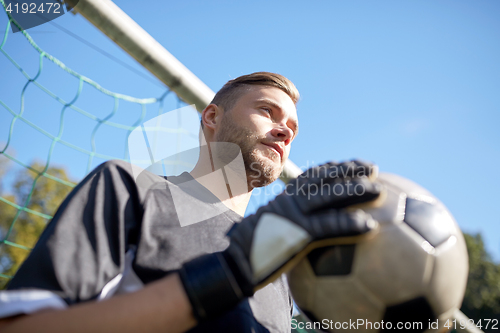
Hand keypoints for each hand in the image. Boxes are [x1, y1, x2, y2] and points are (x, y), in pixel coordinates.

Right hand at [179, 160, 381, 320]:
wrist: (235, 262)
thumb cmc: (254, 249)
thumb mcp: (271, 228)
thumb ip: (290, 222)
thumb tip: (308, 229)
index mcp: (284, 197)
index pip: (312, 175)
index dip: (334, 167)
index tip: (353, 164)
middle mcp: (289, 199)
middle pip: (324, 178)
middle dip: (350, 169)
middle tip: (374, 168)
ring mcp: (293, 214)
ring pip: (328, 196)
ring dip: (355, 191)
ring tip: (379, 190)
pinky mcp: (296, 234)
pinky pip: (327, 226)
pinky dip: (349, 224)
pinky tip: (369, 226)